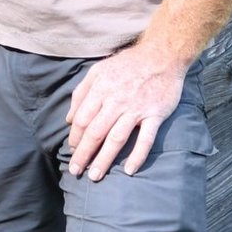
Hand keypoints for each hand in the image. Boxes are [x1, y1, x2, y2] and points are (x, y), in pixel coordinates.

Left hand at [66, 45, 186, 179]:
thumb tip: (68, 119)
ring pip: (116, 139)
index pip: (82, 119)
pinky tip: (129, 170)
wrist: (163, 55)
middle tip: (76, 171)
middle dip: (83, 154)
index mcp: (101, 89)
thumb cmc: (128, 63)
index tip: (72, 150)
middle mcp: (116, 101)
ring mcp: (137, 109)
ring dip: (104, 160)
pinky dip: (137, 156)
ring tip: (95, 176)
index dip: (75, 137)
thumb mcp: (98, 70)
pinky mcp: (155, 115)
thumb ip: (81, 93)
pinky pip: (146, 139)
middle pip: (95, 132)